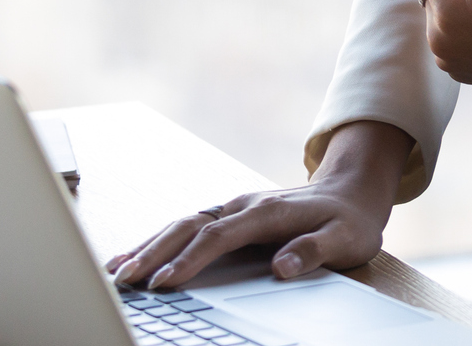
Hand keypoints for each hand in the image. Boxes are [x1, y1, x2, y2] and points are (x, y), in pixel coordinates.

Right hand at [106, 119, 409, 290]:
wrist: (354, 190)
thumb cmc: (350, 219)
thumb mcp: (345, 238)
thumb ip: (314, 250)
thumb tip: (282, 266)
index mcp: (268, 211)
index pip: (220, 236)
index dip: (191, 259)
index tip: (166, 283)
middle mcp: (245, 205)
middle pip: (191, 226)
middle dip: (155, 252)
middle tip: (125, 280)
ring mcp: (235, 208)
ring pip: (183, 224)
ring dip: (149, 245)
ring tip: (117, 270)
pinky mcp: (230, 216)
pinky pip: (188, 227)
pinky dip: (159, 241)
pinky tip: (136, 256)